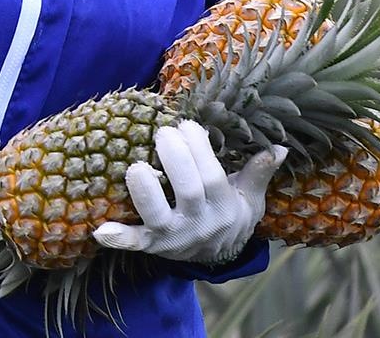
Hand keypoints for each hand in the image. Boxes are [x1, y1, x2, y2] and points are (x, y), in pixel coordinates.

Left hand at [93, 120, 285, 264]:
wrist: (217, 255)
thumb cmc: (230, 213)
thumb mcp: (250, 196)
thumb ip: (259, 172)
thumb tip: (279, 147)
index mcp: (223, 206)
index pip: (212, 176)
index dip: (198, 149)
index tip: (185, 124)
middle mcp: (199, 223)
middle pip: (189, 192)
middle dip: (176, 160)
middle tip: (163, 133)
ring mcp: (173, 236)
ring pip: (159, 217)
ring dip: (145, 193)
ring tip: (135, 167)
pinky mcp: (152, 244)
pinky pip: (135, 244)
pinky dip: (118, 238)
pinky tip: (100, 230)